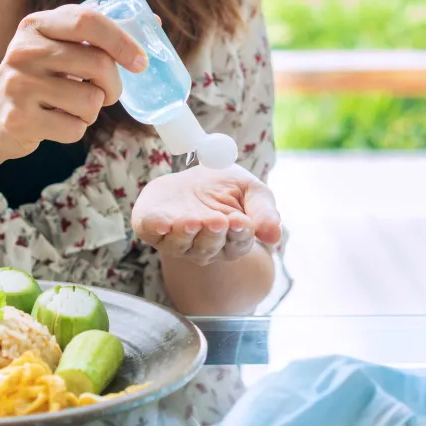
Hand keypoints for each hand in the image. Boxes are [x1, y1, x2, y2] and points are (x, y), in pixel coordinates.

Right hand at [0, 5, 146, 159]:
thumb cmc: (35, 80)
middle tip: (106, 93)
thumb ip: (94, 35)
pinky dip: (75, 130)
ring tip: (72, 108)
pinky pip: (75, 128)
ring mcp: (19, 85)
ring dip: (92, 111)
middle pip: (98, 64)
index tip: (140, 62)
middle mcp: (24, 51)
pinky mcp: (19, 119)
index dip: (122, 40)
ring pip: (90, 101)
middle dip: (113, 86)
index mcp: (36, 25)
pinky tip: (55, 123)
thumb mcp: (53, 47)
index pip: (88, 21)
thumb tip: (154, 24)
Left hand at [132, 165, 280, 265]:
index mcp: (231, 240)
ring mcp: (177, 241)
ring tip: (192, 220)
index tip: (242, 222)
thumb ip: (264, 211)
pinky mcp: (152, 230)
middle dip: (212, 234)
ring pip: (180, 245)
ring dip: (185, 234)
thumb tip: (274, 236)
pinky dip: (155, 229)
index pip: (237, 243)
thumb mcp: (251, 190)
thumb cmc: (225, 187)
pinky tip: (160, 223)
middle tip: (216, 220)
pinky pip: (152, 234)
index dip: (239, 234)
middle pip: (209, 247)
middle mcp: (204, 247)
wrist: (191, 177)